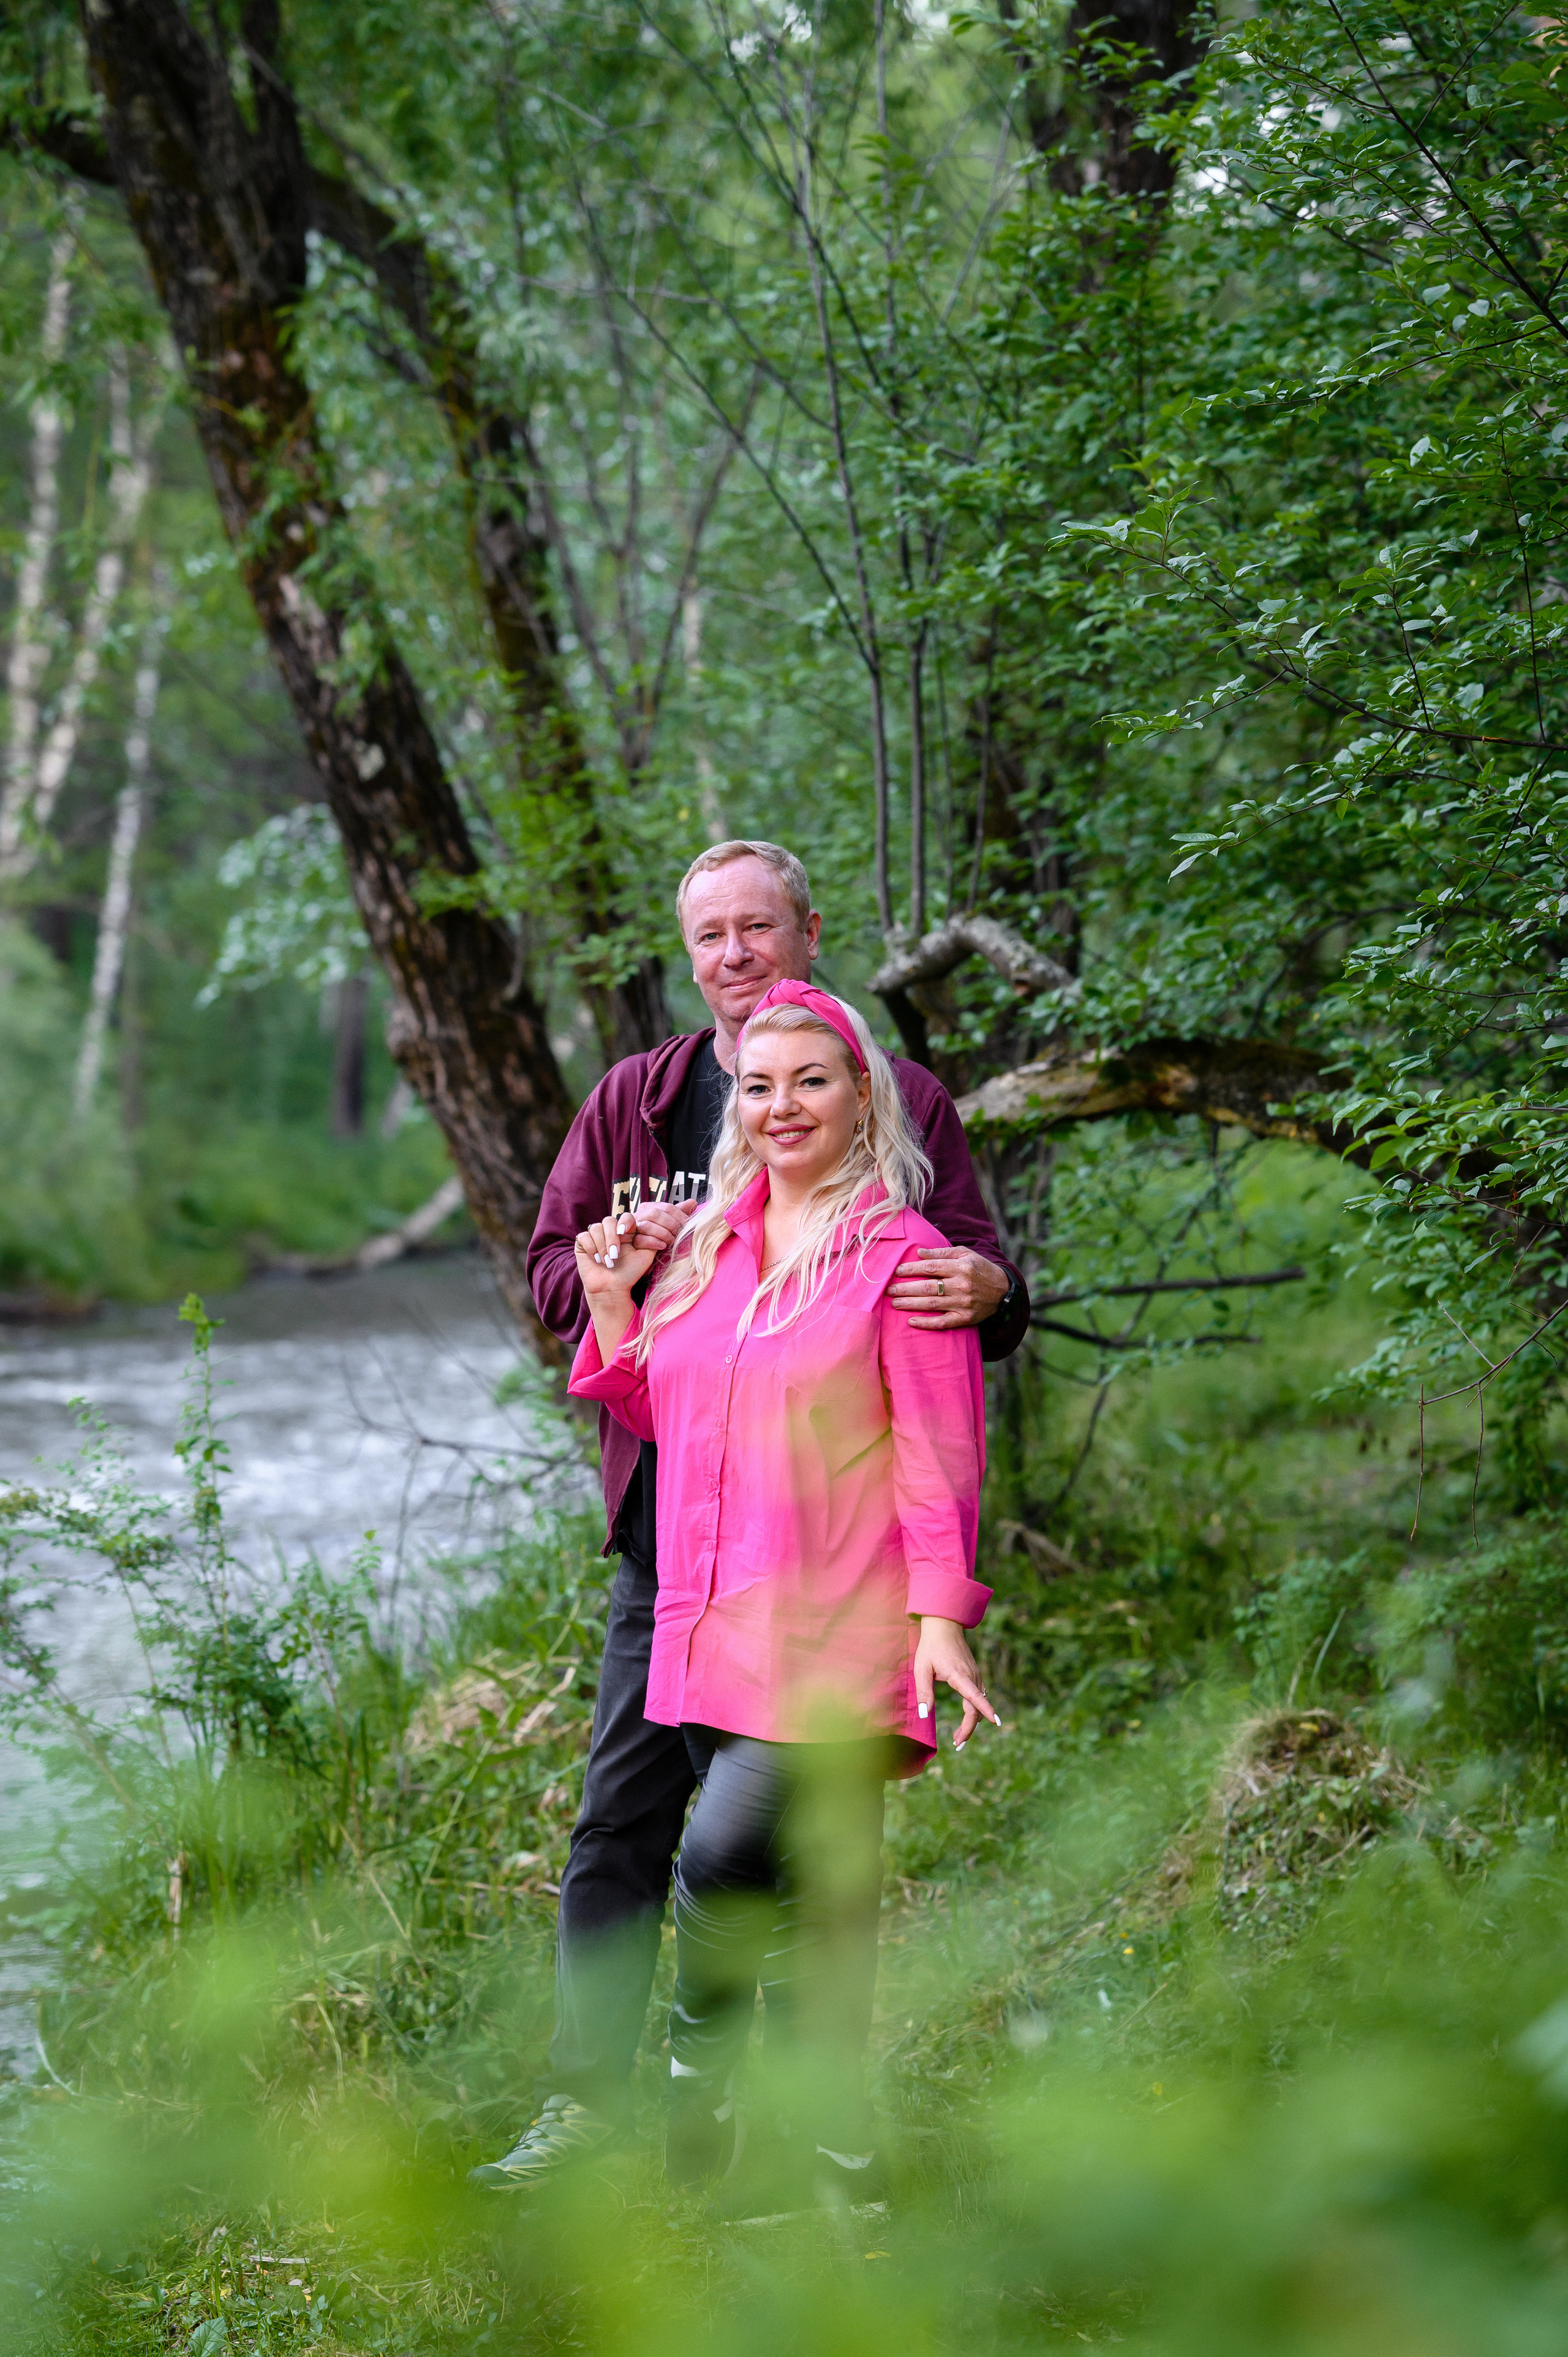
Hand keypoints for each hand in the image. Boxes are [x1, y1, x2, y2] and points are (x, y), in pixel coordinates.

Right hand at [573, 1213, 657, 1301]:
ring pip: (595, 1228)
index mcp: (626, 1232)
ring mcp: (596, 1236)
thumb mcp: (645, 1256)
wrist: (612, 1288)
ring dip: (601, 1247)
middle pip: (609, 1220)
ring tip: (606, 1262)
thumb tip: (652, 1227)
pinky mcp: (583, 1243)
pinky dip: (590, 1248)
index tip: (624, 1233)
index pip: (626, 1217)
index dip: (624, 1221)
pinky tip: (595, 1259)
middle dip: (611, 1238)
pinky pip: (584, 1236)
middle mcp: (611, 1231)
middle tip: (614, 1255)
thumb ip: (651, 1240)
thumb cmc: (629, 1273)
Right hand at [631, 1199, 698, 1258]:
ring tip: (672, 1241)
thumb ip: (679, 1213)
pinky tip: (662, 1246)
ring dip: (663, 1234)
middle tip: (680, 1234)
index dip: (680, 1216)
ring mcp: (633, 1228)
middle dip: (671, 1224)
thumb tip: (692, 1202)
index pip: (667, 1207)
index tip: (688, 1225)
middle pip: (655, 1213)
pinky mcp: (631, 1241)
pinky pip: (641, 1239)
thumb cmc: (660, 1239)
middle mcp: (639, 1215)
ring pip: (647, 1225)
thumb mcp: (670, 1225)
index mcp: (648, 1208)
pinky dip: (654, 1242)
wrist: (645, 1258)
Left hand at [889, 1246, 1008, 1331]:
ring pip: (932, 1304)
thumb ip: (942, 1252)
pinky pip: (943, 1323)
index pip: (931, 1267)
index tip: (897, 1271)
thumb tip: (919, 1253)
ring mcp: (963, 1304)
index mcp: (961, 1267)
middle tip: (889, 1290)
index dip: (912, 1269)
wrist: (1003, 1291)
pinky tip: (912, 1321)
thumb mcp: (965, 1254)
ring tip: (894, 1303)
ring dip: (910, 1304)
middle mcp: (962, 1285)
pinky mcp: (965, 1319)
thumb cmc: (980, 1269)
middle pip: (928, 1287)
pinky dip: (926, 1323)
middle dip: (906, 1288)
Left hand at [914, 1616, 1002, 1750]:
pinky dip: (974, 1711)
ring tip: (957, 1738)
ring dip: (971, 1723)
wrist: (944, 1627)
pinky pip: (978, 1697)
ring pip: (978, 1704)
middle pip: (975, 1707)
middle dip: (968, 1729)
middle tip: (957, 1745)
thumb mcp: (921, 1668)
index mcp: (958, 1675)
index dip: (985, 1710)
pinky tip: (967, 1720)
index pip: (974, 1696)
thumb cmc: (930, 1647)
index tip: (995, 1722)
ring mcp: (975, 1675)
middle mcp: (971, 1676)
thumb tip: (924, 1714)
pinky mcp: (975, 1675)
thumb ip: (923, 1691)